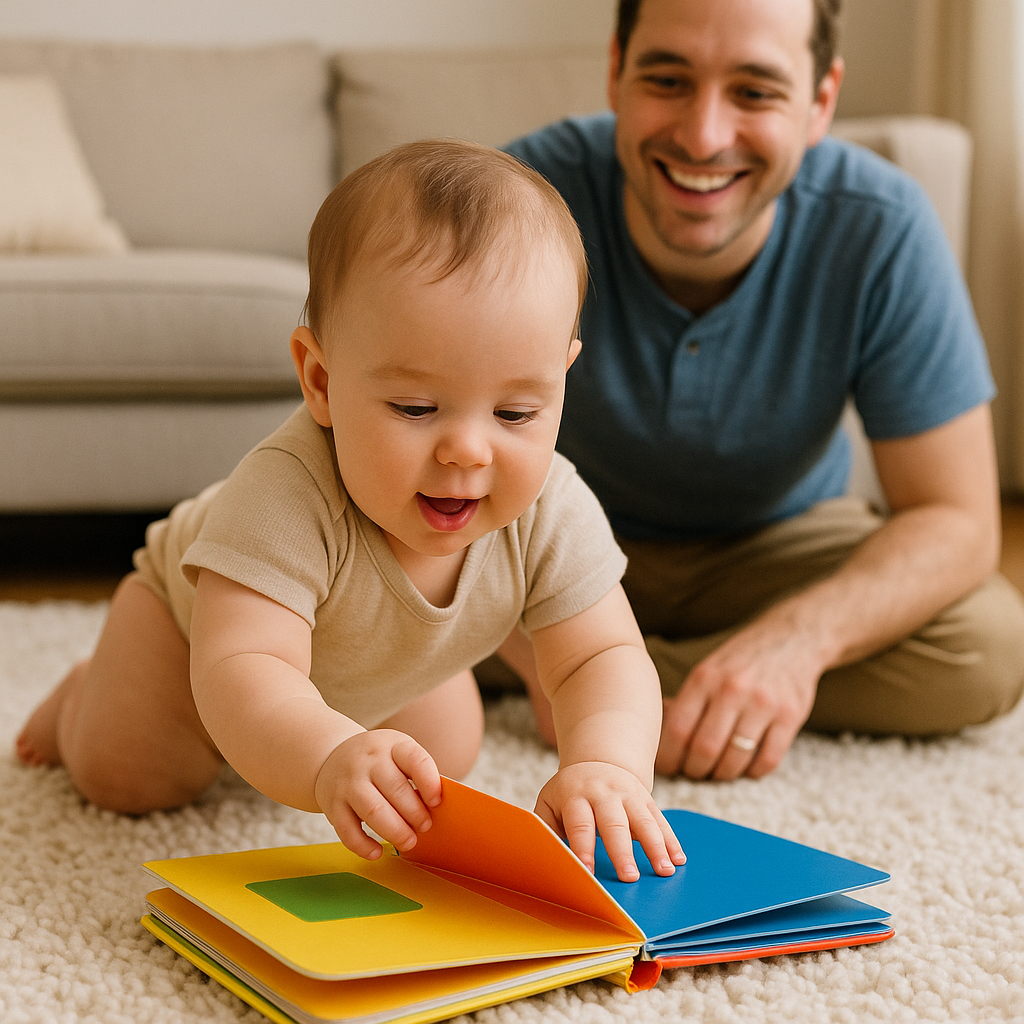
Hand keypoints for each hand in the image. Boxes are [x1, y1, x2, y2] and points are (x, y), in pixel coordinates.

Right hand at [314, 729, 441, 859]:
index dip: (429, 782)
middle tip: (425, 826)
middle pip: (395, 789)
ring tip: (409, 842)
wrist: (332, 756)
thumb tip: (437, 809)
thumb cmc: (377, 760)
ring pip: (373, 810)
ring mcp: (348, 783)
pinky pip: (347, 830)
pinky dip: (363, 846)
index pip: (415, 760)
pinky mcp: (333, 805)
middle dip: (415, 813)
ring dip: (395, 831)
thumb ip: (416, 774)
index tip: (437, 801)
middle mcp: (368, 761)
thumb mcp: (397, 753)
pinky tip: (377, 852)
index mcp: (392, 745)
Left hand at [534, 761, 684, 881]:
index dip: (583, 849)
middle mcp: (603, 793)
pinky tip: (678, 859)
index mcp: (576, 795)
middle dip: (622, 852)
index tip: (587, 873)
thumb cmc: (568, 794)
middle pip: (614, 824)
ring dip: (656, 847)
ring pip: (644, 820)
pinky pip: (660, 819)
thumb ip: (546, 829)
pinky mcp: (645, 798)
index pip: (580, 825)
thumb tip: (546, 860)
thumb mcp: (550, 803)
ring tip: (664, 871)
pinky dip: (671, 840)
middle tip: (629, 878)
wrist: (597, 762)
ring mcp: (628, 794)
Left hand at [656, 613, 820, 780]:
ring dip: (723, 775)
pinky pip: (767, 760)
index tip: (668, 767)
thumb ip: (687, 702)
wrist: (791, 638)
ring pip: (735, 759)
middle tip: (694, 772)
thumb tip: (661, 736)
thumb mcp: (707, 670)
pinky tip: (747, 765)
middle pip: (705, 749)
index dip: (668, 757)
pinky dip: (753, 772)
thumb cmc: (739, 662)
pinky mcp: (790, 715)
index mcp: (704, 677)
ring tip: (719, 770)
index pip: (677, 729)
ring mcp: (763, 702)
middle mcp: (732, 688)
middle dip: (695, 771)